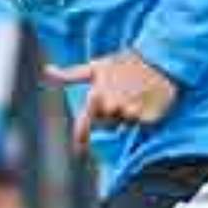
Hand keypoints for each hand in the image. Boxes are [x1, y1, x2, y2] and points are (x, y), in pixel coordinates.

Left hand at [46, 49, 177, 152]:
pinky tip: (147, 101)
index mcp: (98, 95)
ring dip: (127, 115)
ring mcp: (133, 112)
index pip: (84, 123)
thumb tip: (47, 70)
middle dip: (109, 116)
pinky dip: (144, 117)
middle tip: (120, 95)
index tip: (79, 150)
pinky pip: (142, 125)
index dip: (81, 137)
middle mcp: (113, 106)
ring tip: (134, 95)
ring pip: (124, 125)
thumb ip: (71, 74)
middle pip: (106, 125)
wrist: (159, 58)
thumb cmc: (125, 63)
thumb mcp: (97, 67)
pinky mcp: (151, 117)